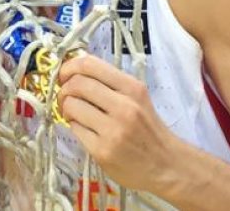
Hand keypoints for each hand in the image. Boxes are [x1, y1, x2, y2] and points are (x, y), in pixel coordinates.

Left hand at [57, 55, 179, 192]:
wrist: (166, 165)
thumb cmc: (149, 130)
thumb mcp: (138, 99)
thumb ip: (111, 85)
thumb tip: (76, 72)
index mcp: (132, 88)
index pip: (91, 65)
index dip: (69, 67)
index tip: (65, 75)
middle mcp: (124, 106)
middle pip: (77, 84)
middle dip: (64, 89)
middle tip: (65, 97)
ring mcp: (113, 130)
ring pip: (72, 106)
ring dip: (66, 109)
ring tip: (74, 114)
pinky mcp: (102, 151)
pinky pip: (75, 129)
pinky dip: (74, 126)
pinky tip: (84, 130)